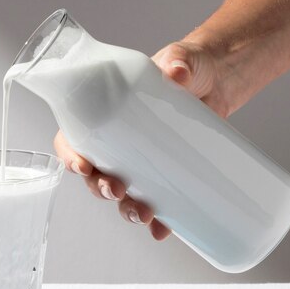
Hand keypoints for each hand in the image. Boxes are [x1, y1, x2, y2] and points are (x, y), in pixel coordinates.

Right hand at [52, 40, 230, 240]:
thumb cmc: (188, 65)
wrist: (220, 79)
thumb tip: (177, 70)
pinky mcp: (167, 174)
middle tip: (117, 191)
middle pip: (94, 175)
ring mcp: (142, 162)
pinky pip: (157, 203)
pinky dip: (159, 222)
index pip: (73, 138)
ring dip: (125, 209)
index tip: (81, 166)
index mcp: (105, 112)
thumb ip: (178, 60)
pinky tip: (163, 230)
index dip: (69, 156)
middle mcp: (117, 142)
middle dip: (100, 189)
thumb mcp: (181, 58)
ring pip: (121, 194)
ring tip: (142, 214)